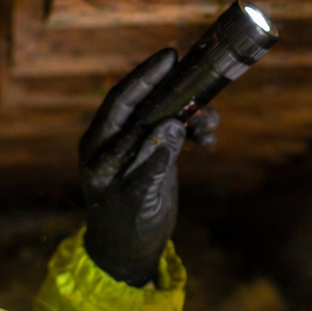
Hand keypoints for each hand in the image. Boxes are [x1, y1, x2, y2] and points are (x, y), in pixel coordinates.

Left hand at [80, 50, 218, 285]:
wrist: (129, 253)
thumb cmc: (124, 228)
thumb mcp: (138, 197)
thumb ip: (153, 160)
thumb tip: (173, 123)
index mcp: (99, 146)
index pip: (121, 101)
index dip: (145, 77)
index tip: (169, 57)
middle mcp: (115, 140)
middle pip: (145, 100)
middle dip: (172, 85)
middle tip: (196, 67)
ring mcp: (136, 146)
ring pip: (165, 114)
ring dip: (190, 112)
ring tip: (211, 122)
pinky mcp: (154, 154)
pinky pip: (175, 131)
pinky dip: (194, 130)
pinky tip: (209, 139)